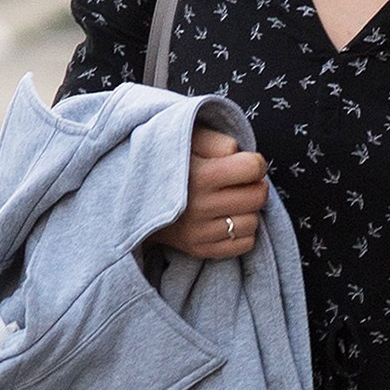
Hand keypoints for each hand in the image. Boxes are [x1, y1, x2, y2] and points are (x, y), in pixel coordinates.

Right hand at [159, 125, 267, 260]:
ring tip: (229, 201)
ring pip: (253, 222)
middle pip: (258, 196)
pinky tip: (225, 219)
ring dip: (247, 210)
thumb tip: (241, 155)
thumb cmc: (168, 161)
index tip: (243, 163)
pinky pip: (244, 244)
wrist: (131, 195)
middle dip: (254, 185)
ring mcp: (200, 232)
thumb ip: (218, 141)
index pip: (254, 168)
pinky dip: (242, 232)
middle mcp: (201, 207)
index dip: (254, 163)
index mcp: (201, 176)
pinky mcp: (199, 249)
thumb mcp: (188, 139)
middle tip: (239, 182)